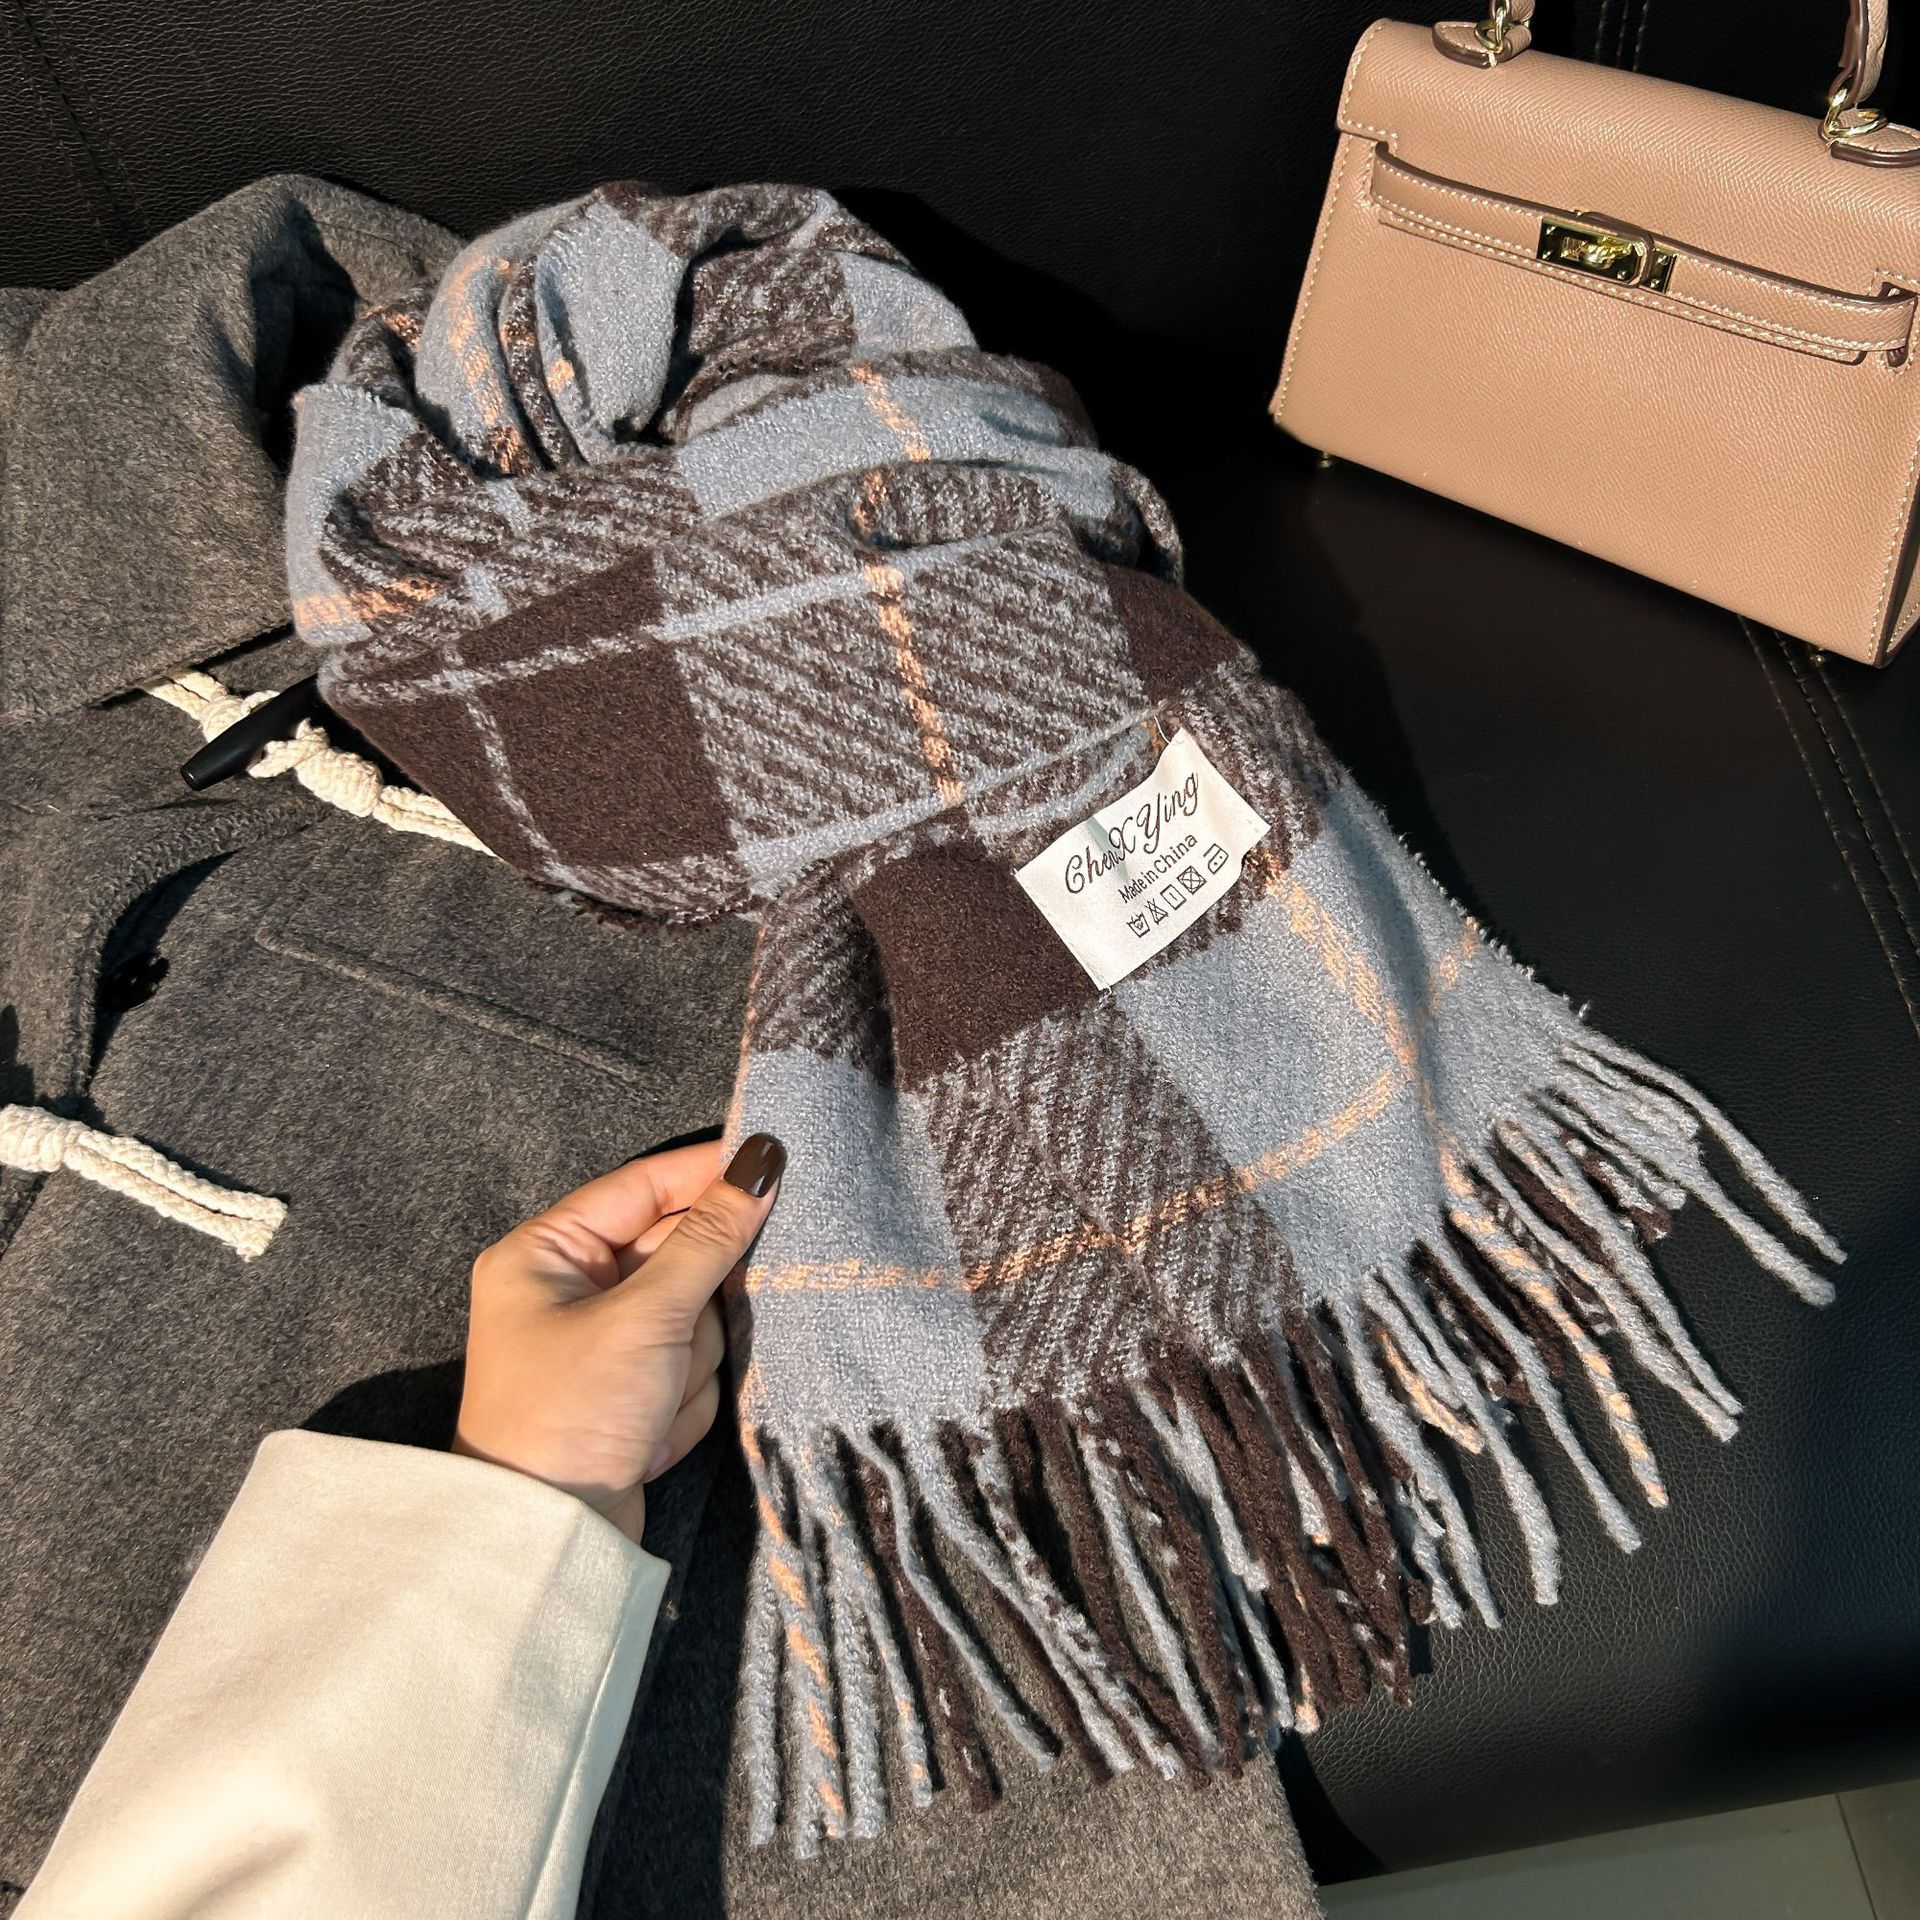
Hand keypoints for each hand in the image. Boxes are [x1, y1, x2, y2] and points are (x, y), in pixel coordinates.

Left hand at [452, 1133, 784, 1542]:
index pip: (641, 1187)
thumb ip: (709, 1239)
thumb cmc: (571, 1412)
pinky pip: (688, 1368)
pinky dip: (682, 1400)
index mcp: (546, 1254)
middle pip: (676, 1257)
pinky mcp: (628, 1393)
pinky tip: (650, 1433)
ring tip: (652, 1401)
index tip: (772, 1159)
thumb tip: (759, 1163)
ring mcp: (602, 1346)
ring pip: (693, 1317)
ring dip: (688, 1362)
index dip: (706, 1175)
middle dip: (692, 1304)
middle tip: (687, 1327)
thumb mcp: (646, 1317)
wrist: (545, 1541)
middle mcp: (568, 1291)